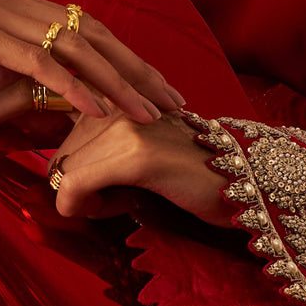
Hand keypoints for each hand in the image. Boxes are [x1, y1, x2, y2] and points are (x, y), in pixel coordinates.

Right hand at [0, 0, 182, 128]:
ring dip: (121, 84)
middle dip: (143, 72)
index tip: (158, 85)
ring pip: (79, 50)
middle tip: (179, 103)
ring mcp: (3, 16)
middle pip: (99, 37)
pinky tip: (99, 110)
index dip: (128, 57)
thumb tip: (29, 103)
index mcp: (18, 4)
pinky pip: (38, 62)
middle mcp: (21, 4)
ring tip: (154, 114)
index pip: (88, 29)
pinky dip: (74, 86)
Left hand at [48, 110, 229, 225]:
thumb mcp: (138, 153)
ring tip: (115, 203)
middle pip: (61, 153)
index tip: (89, 189)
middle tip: (107, 201)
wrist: (246, 181)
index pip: (63, 131)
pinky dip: (73, 205)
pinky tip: (97, 211)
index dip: (68, 168)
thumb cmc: (191, 175)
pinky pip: (73, 184)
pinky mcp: (134, 154)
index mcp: (118, 94)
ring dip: (79, 198)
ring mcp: (126, 125)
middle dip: (76, 186)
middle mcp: (119, 101)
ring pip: (63, 169)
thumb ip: (100, 152)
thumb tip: (58, 178)